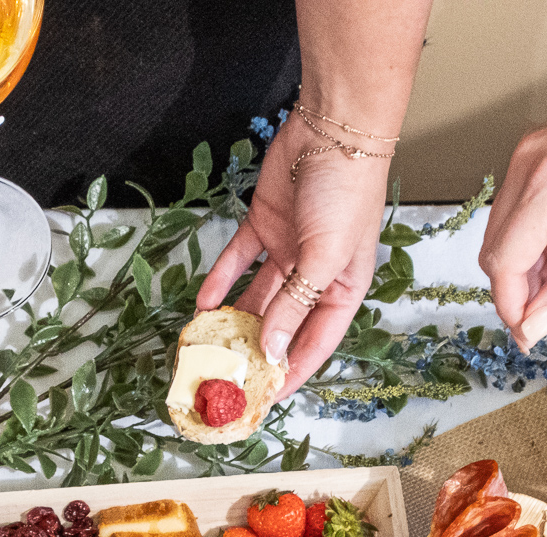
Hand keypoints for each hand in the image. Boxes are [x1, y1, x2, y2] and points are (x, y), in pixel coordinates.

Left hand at [197, 112, 391, 397]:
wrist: (331, 128)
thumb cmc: (345, 192)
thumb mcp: (325, 256)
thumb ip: (295, 304)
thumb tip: (271, 347)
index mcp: (342, 288)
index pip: (314, 342)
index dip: (290, 370)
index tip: (265, 398)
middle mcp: (315, 274)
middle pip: (281, 322)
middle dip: (255, 349)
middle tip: (227, 376)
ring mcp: (287, 250)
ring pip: (255, 295)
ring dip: (232, 319)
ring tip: (207, 346)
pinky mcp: (263, 226)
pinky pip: (237, 261)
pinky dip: (219, 280)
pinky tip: (201, 305)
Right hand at [478, 69, 546, 349]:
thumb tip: (538, 325)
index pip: (503, 263)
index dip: (514, 308)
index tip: (534, 337)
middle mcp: (529, 162)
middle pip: (495, 249)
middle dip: (521, 291)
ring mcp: (530, 151)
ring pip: (503, 231)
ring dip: (528, 267)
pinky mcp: (538, 149)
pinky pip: (517, 208)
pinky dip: (534, 240)